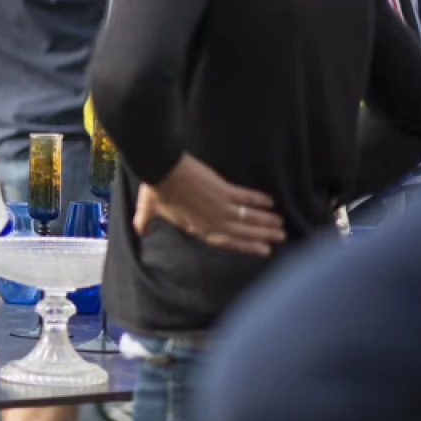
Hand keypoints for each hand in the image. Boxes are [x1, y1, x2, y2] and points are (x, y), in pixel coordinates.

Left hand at [134, 155, 286, 256]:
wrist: (160, 169)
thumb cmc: (154, 188)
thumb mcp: (148, 209)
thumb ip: (145, 222)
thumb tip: (139, 230)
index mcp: (195, 227)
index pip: (225, 241)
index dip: (244, 246)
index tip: (262, 250)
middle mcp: (210, 220)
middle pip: (241, 232)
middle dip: (261, 236)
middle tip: (280, 238)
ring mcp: (218, 206)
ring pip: (247, 218)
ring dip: (265, 221)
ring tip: (280, 225)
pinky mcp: (222, 190)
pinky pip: (245, 197)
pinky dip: (258, 199)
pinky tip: (271, 202)